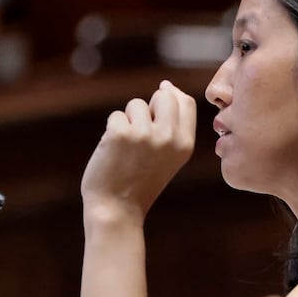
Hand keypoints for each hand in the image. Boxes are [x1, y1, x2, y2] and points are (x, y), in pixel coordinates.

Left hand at [80, 80, 196, 223]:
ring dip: (128, 121)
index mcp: (185, 144)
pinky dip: (111, 131)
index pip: (186, 102)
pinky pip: (116, 116)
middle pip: (163, 95)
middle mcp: (169, 137)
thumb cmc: (140, 181)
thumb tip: (167, 86)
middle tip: (140, 132)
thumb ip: (173, 124)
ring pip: (136, 104)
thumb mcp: (168, 156)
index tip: (158, 105)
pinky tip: (113, 152)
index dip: (171, 96)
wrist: (117, 210)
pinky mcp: (121, 133)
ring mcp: (145, 135)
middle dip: (149, 107)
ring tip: (126, 148)